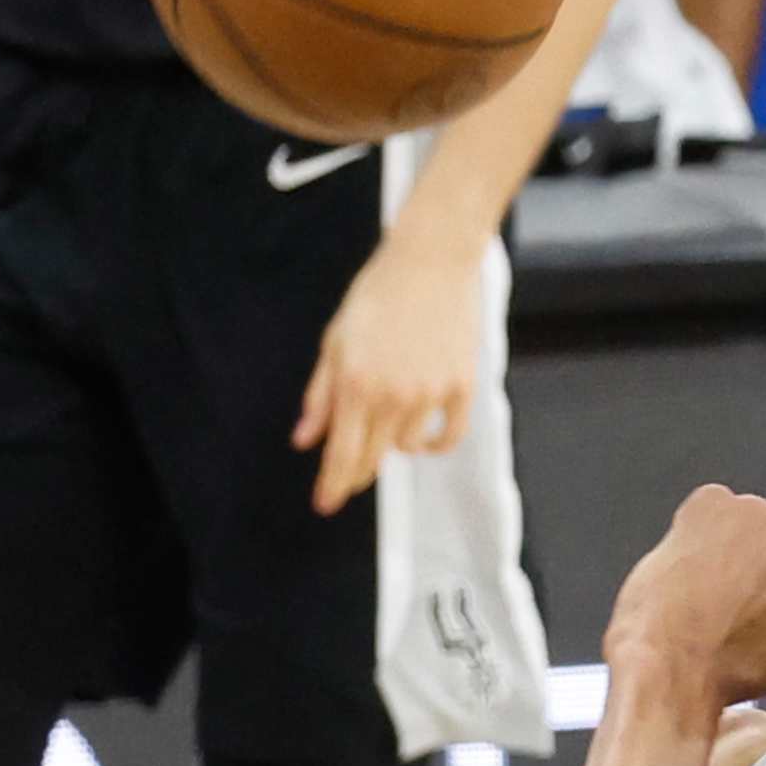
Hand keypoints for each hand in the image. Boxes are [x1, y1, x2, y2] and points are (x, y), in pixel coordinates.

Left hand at [292, 232, 482, 515]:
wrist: (432, 260)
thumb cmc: (377, 294)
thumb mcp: (336, 341)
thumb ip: (320, 395)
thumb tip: (304, 439)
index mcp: (355, 384)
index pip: (341, 453)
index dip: (332, 484)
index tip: (324, 505)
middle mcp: (393, 395)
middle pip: (372, 457)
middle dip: (356, 472)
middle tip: (349, 478)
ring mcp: (431, 393)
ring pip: (408, 447)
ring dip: (393, 444)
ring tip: (389, 422)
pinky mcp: (462, 387)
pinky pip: (448, 436)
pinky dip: (435, 443)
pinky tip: (424, 437)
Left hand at [604, 486, 765, 703]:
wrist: (673, 661)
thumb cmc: (743, 668)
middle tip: (739, 603)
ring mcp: (752, 509)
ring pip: (751, 521)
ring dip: (737, 544)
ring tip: (711, 592)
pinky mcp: (710, 502)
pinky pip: (714, 509)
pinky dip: (703, 531)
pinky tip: (692, 570)